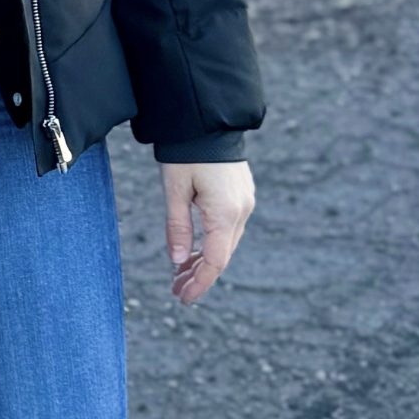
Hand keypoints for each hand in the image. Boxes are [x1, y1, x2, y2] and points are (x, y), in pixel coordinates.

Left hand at [161, 161, 255, 303]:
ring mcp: (244, 203)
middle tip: (176, 292)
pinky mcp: (240, 196)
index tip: (183, 298)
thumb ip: (177, 226)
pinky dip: (211, 244)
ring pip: (225, 244)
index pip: (216, 260)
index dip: (200, 283)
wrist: (207, 120)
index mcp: (226, 212)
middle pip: (222, 255)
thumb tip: (178, 260)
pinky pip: (228, 230)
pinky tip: (194, 252)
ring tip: (180, 276)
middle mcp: (241, 211)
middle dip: (199, 276)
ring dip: (204, 261)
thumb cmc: (187, 151)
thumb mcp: (174, 188)